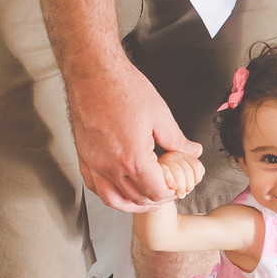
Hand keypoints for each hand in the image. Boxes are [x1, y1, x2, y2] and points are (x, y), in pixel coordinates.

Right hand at [65, 59, 203, 211]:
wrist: (92, 73)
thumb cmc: (124, 88)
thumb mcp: (160, 114)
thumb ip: (177, 140)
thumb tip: (193, 152)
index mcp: (133, 158)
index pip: (156, 191)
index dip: (170, 194)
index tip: (176, 188)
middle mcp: (111, 166)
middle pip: (136, 198)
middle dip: (155, 199)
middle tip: (165, 193)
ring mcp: (94, 164)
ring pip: (113, 199)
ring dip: (132, 204)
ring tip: (145, 200)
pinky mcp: (84, 157)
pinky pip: (95, 186)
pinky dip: (109, 194)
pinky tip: (119, 190)